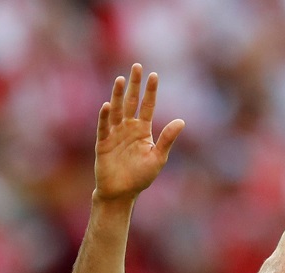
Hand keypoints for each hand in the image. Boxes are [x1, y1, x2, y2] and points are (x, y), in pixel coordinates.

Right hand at [94, 64, 184, 202]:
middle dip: (135, 85)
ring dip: (118, 95)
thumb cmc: (141, 177)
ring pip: (117, 110)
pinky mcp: (103, 143)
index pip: (147, 106)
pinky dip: (105, 117)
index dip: (150, 91)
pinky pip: (104, 127)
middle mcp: (128, 128)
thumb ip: (168, 139)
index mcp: (143, 130)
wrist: (121, 193)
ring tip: (121, 79)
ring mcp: (115, 134)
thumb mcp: (158, 158)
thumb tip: (182, 121)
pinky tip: (107, 106)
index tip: (154, 75)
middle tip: (137, 66)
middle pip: (131, 102)